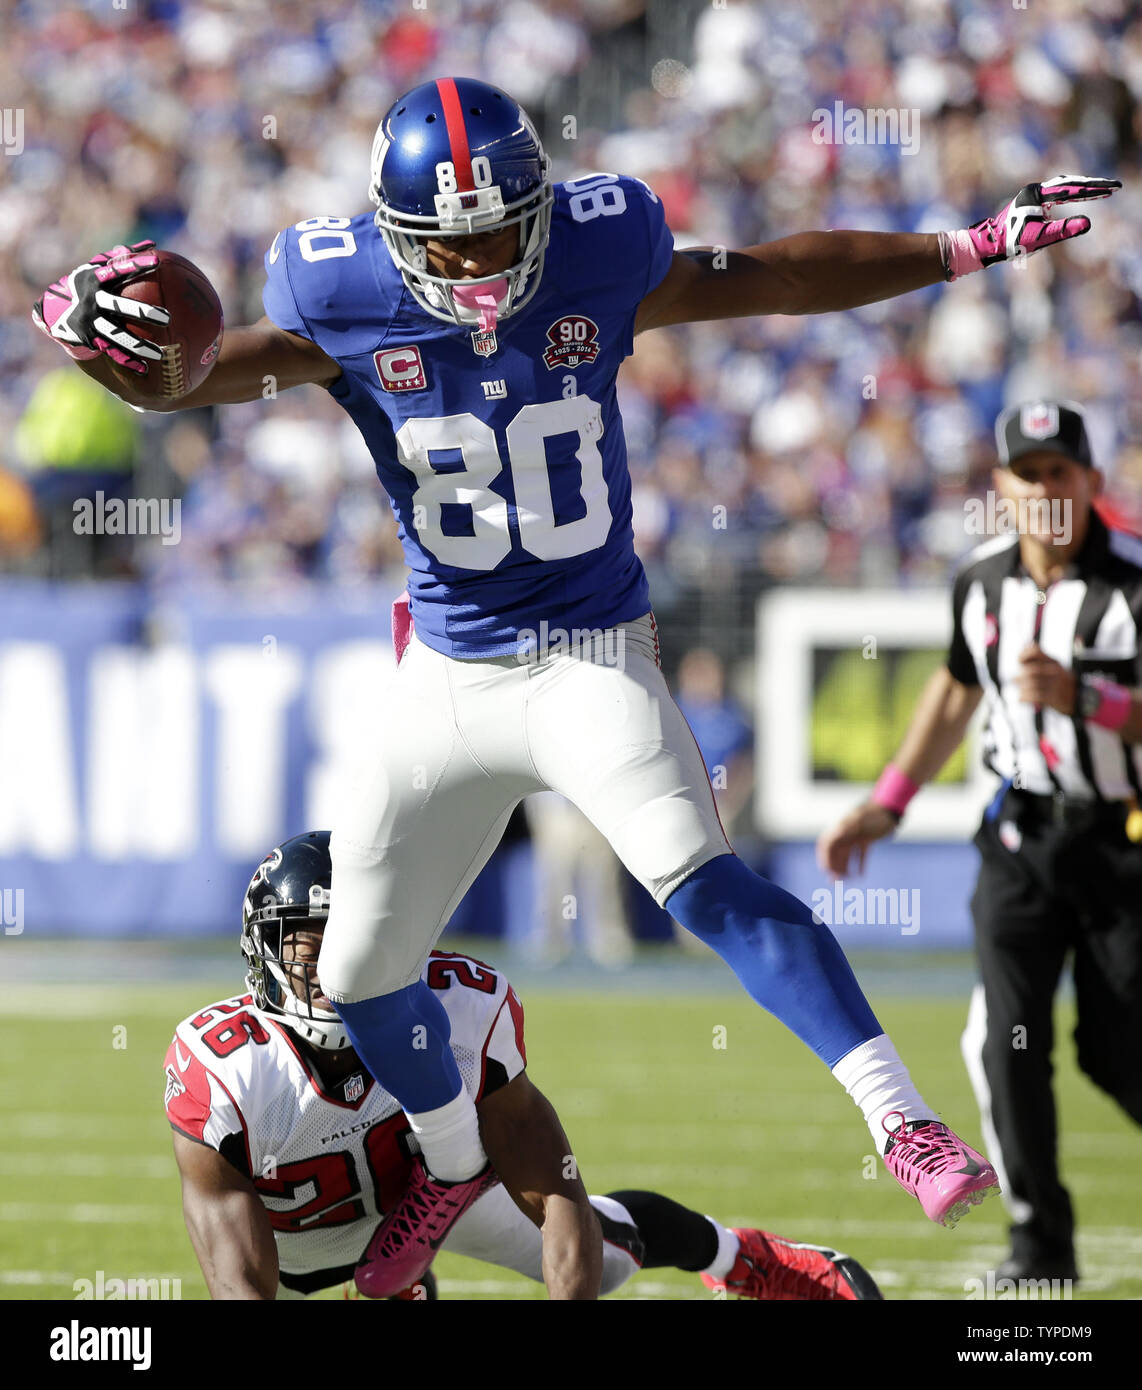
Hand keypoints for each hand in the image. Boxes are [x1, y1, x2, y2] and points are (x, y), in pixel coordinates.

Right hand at [31, 241, 170, 374]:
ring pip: (117, 335)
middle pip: (120, 307)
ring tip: (160, 354)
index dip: (136, 265)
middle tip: (167, 318)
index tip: (157, 262)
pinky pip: (112, 352)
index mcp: (95, 280)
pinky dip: (127, 361)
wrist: (53, 310)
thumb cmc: (85, 285)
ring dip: (139, 346)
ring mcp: (90, 321)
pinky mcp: (89, 338)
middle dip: (143, 313)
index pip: (118, 270)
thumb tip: (152, 244)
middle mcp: (92, 300)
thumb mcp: (96, 268)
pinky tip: (145, 369)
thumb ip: (121, 258)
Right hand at [816, 803, 899, 877]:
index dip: (825, 857)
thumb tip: (837, 831)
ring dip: (845, 867)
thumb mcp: (861, 819)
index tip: (826, 870)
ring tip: (847, 880)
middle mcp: (846, 833)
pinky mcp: (867, 840)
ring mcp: (856, 837)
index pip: (827, 844)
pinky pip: (860, 854)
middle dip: (834, 867)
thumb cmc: (874, 813)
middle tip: (836, 881)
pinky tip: (861, 875)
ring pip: (847, 856)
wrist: (889, 808)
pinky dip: (860, 864)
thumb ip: (849, 825)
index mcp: (841, 828)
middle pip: (836, 853)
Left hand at [943, 174, 1120, 278]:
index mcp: (1036, 194)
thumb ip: (1063, 230)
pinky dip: (1070, 194)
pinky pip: (1055, 194)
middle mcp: (1034, 190)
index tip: (1112, 189)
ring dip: (1082, 188)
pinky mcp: (1029, 202)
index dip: (1094, 191)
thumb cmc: (1009, 244)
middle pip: (1070, 184)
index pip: (1072, 190)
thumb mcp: (1039, 239)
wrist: (985, 246)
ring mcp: (1031, 195)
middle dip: (1093, 186)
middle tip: (1113, 187)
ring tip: (1101, 190)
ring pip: (1063, 187)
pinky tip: (1079, 196)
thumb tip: (1088, 224)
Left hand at [1016, 642, 1075, 713]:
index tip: (1020, 662)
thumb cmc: (1061, 683)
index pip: (1035, 651)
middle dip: (1020, 677)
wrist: (1080, 698)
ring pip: (1031, 684)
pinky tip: (1021, 698)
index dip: (1023, 655)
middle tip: (1016, 681)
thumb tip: (1020, 658)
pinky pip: (1034, 696)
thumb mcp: (1053, 668)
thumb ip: (1037, 662)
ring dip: (1022, 689)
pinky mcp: (1054, 698)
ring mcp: (1055, 685)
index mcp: (1053, 661)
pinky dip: (1024, 697)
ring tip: (1021, 691)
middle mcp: (1054, 671)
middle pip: (1030, 671)